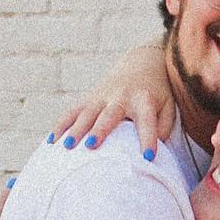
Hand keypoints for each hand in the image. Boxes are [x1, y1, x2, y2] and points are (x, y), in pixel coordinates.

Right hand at [55, 43, 176, 158]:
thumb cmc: (158, 94)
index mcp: (144, 100)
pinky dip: (62, 125)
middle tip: (92, 145)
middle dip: (100, 129)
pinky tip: (51, 142)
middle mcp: (122, 97)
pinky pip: (73, 111)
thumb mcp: (168, 107)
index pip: (147, 120)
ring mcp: (103, 96)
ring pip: (86, 113)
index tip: (148, 157)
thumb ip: (163, 128)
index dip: (148, 138)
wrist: (143, 63)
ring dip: (76, 129)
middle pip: (109, 115)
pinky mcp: (90, 98)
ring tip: (66, 147)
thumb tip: (151, 151)